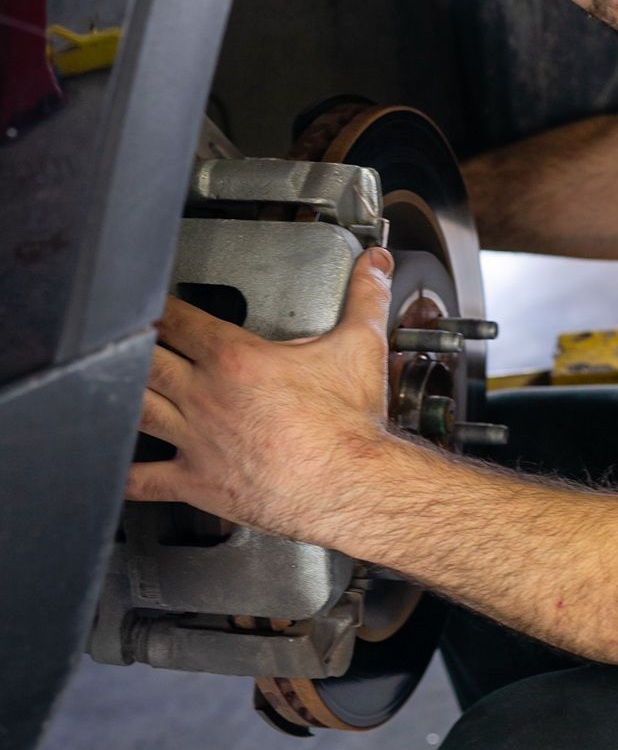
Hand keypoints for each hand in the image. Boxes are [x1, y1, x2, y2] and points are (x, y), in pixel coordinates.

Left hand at [126, 246, 396, 547]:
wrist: (350, 484)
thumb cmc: (349, 424)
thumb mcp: (360, 346)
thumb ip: (365, 297)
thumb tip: (376, 265)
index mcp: (236, 359)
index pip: (181, 321)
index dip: (159, 307)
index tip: (149, 301)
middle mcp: (207, 396)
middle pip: (149, 360)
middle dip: (132, 345)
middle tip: (122, 337)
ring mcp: (196, 441)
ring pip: (139, 410)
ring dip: (121, 395)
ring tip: (109, 385)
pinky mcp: (197, 482)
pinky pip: (145, 479)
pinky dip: (124, 473)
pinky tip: (114, 467)